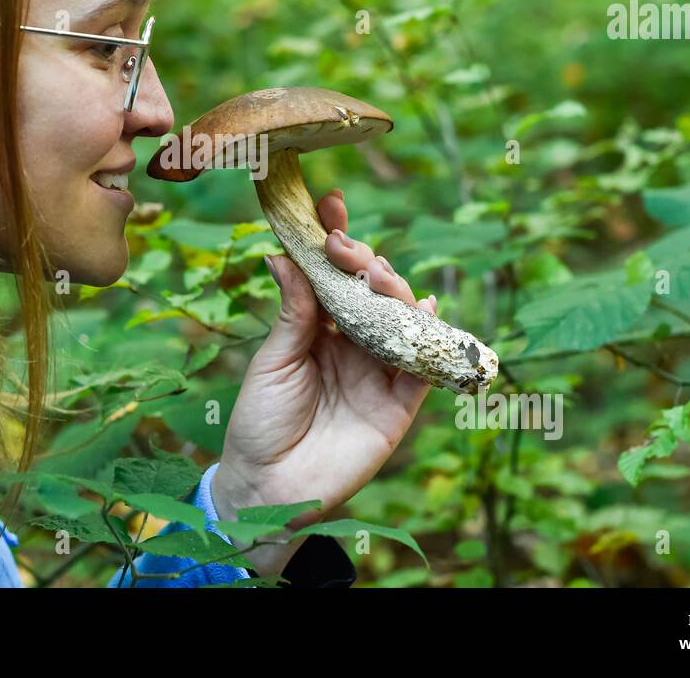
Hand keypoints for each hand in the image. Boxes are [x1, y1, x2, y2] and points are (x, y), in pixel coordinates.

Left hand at [211, 188, 435, 577]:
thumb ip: (293, 312)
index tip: (331, 203)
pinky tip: (426, 310)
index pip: (334, 275)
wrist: (267, 487)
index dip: (336, 238)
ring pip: (401, 320)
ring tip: (377, 275)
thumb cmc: (259, 421)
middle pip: (372, 291)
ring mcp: (378, 372)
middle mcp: (354, 343)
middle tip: (344, 246)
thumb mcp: (273, 360)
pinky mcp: (398, 406)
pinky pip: (424, 368)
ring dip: (395, 291)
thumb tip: (283, 254)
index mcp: (320, 327)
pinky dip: (430, 339)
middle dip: (364, 260)